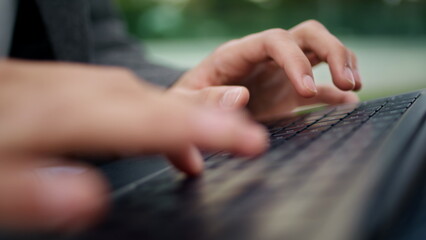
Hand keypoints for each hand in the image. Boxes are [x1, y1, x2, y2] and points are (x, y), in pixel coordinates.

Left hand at [0, 60, 266, 230]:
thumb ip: (31, 192)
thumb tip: (90, 201)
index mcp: (61, 115)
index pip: (152, 123)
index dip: (206, 131)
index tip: (249, 141)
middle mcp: (74, 91)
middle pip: (158, 102)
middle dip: (208, 120)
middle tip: (246, 139)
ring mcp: (68, 82)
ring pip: (140, 94)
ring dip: (178, 118)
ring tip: (196, 152)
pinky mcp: (61, 83)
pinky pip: (118, 92)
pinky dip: (147, 109)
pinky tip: (146, 124)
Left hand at [172, 20, 360, 119]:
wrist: (190, 115)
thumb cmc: (184, 105)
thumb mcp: (183, 104)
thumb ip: (205, 99)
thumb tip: (241, 95)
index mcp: (237, 54)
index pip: (274, 40)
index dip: (295, 60)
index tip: (305, 90)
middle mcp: (262, 58)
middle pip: (306, 35)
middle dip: (333, 52)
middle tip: (347, 81)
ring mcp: (278, 74)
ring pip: (319, 52)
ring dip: (342, 63)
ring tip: (353, 87)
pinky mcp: (286, 94)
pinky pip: (318, 88)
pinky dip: (335, 94)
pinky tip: (348, 103)